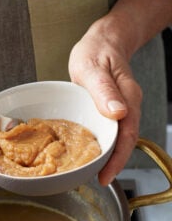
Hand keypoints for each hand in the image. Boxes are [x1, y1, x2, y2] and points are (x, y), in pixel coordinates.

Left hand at [69, 21, 141, 185]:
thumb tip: (118, 114)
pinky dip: (104, 144)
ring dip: (110, 156)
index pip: (127, 135)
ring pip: (120, 138)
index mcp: (126, 97)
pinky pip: (112, 131)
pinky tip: (93, 153)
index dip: (117, 159)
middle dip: (114, 164)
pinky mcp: (113, 110)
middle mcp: (128, 106)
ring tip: (95, 173)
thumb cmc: (96, 51)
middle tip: (99, 180)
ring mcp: (122, 109)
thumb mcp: (92, 67)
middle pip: (126, 141)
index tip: (105, 176)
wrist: (105, 40)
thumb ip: (103, 90)